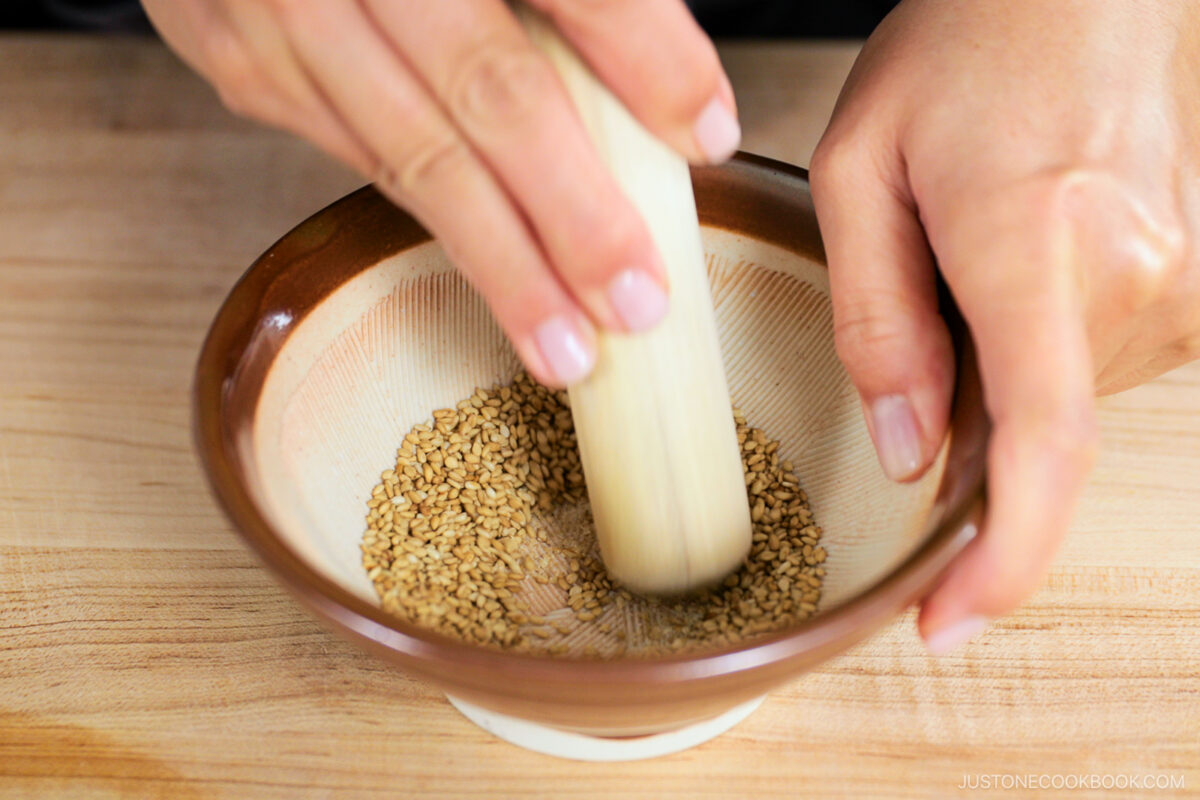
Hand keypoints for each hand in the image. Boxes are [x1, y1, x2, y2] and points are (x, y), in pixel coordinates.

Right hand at [143, 0, 739, 385]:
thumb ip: (584, 0)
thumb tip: (686, 106)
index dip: (646, 56)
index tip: (708, 135)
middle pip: (488, 90)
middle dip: (571, 212)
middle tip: (635, 301)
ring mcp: (282, 9)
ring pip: (415, 156)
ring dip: (502, 264)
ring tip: (567, 348)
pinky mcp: (244, 57)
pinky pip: (362, 156)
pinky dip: (439, 221)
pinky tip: (498, 276)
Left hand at [810, 0, 1198, 651]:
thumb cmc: (964, 49)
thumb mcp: (862, 172)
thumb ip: (878, 321)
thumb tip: (911, 450)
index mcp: (1037, 244)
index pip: (1043, 442)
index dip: (1002, 559)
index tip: (948, 623)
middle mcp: (1136, 279)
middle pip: (1031, 434)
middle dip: (956, 426)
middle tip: (916, 311)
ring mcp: (1176, 289)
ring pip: (1057, 406)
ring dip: (989, 378)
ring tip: (960, 263)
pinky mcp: (1183, 291)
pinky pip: (1086, 373)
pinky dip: (1025, 359)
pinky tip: (999, 276)